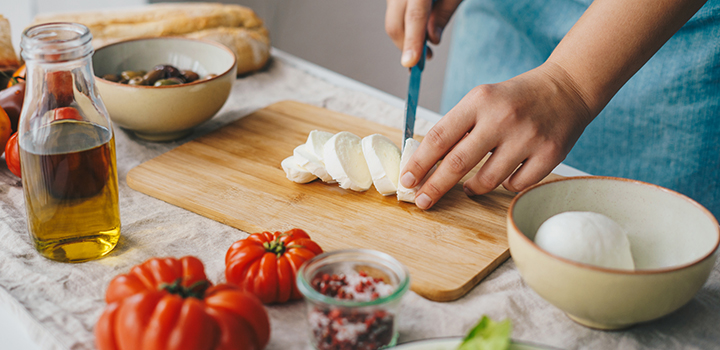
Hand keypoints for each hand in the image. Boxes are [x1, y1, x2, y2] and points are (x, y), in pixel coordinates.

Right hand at [385, 0, 461, 66]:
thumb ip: (443, 14)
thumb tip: (433, 39)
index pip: (414, 17)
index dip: (412, 42)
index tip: (411, 63)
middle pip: (395, 25)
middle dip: (407, 47)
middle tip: (425, 58)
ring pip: (392, 23)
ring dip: (406, 39)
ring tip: (424, 45)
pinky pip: (394, 16)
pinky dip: (404, 28)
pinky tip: (417, 32)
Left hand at [399, 62, 594, 208]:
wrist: (567, 88)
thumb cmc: (514, 99)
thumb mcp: (481, 100)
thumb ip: (456, 127)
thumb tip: (424, 163)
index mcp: (479, 101)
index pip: (439, 137)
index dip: (419, 163)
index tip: (406, 180)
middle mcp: (502, 118)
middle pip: (457, 163)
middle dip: (434, 187)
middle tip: (421, 201)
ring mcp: (527, 137)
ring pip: (487, 180)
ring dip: (471, 188)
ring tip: (467, 187)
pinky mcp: (550, 154)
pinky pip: (515, 185)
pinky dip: (505, 184)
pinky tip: (505, 174)